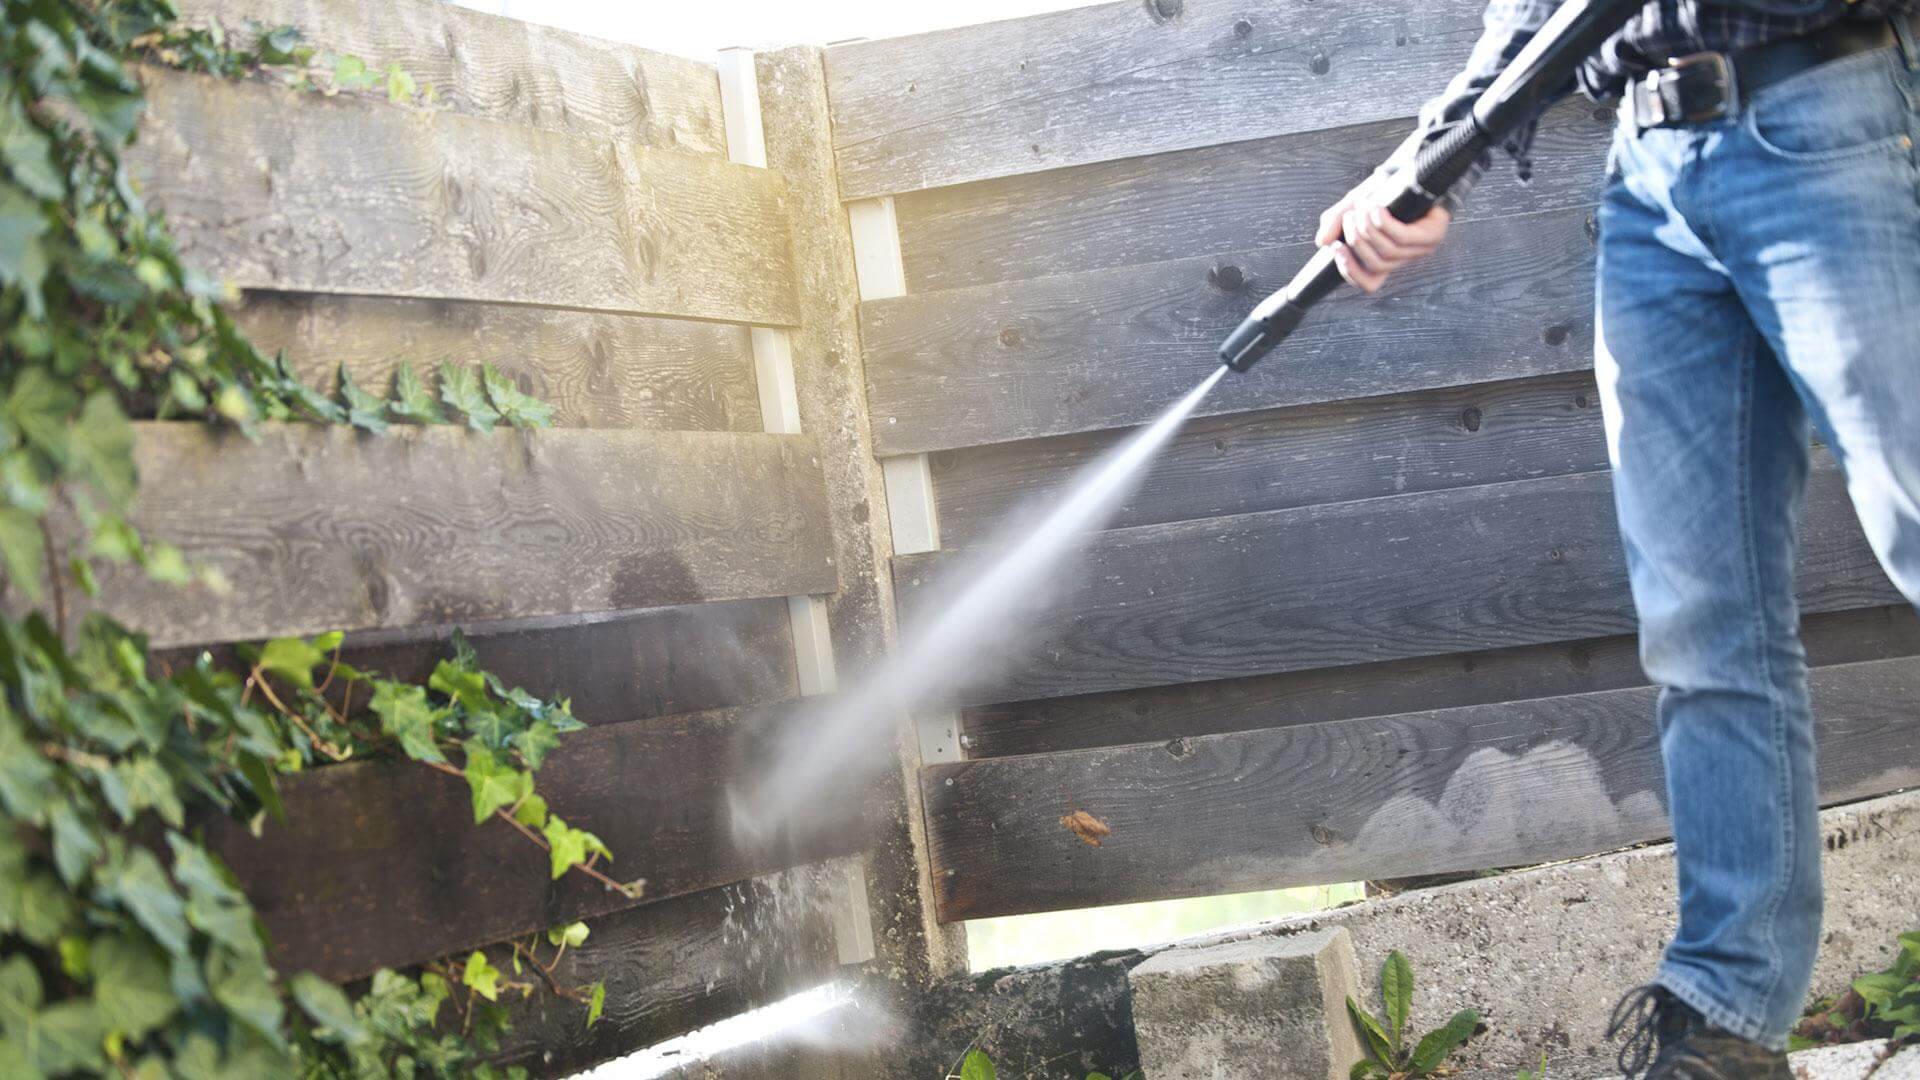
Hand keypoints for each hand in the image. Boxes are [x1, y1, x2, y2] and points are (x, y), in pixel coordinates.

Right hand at [1314, 175, 1451, 293]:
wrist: (1412, 169)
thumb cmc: (1384, 191)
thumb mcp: (1353, 206)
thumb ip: (1335, 222)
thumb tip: (1322, 242)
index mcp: (1387, 257)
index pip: (1370, 283)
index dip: (1350, 271)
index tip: (1335, 248)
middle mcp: (1404, 258)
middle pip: (1375, 264)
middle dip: (1356, 240)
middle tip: (1349, 216)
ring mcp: (1421, 248)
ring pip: (1387, 251)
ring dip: (1368, 229)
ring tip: (1360, 207)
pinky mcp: (1431, 235)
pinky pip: (1401, 237)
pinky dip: (1383, 223)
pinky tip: (1375, 209)